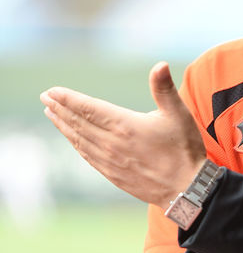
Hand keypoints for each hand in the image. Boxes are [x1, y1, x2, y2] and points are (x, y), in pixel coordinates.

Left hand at [40, 62, 205, 207]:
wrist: (186, 188)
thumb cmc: (184, 148)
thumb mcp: (178, 114)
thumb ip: (164, 88)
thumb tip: (159, 64)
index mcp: (125, 126)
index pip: (88, 108)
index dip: (68, 99)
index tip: (52, 91)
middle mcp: (112, 144)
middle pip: (78, 123)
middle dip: (60, 109)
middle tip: (45, 98)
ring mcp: (110, 161)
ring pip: (79, 140)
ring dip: (63, 126)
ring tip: (51, 114)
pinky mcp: (113, 175)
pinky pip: (87, 156)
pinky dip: (75, 144)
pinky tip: (72, 139)